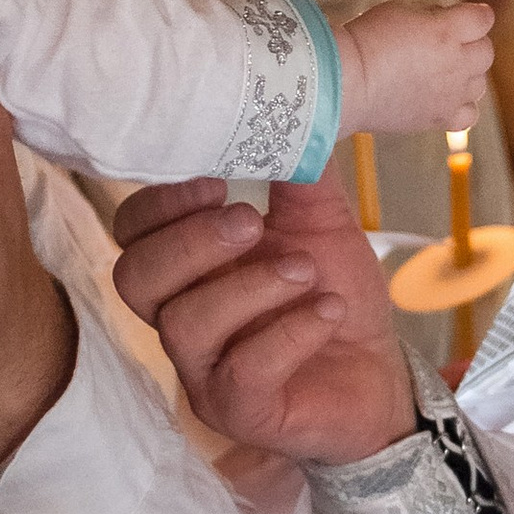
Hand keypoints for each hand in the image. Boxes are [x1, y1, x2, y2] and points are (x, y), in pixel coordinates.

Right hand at [112, 165, 416, 466]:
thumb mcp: (322, 223)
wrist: (382, 378)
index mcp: (190, 269)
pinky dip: (289, 333)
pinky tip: (328, 312)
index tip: (215, 182)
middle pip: (134, 280)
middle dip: (191, 242)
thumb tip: (293, 101)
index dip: (160, 206)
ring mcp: (205, 372)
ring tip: (307, 272)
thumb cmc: (334, 298)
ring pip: (184, 326)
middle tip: (252, 223)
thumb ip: (299, 171)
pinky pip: (242, 372)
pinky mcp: (241, 412)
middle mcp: (182, 319)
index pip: (131, 236)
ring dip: (248, 287)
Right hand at [338, 0, 495, 137]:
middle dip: (469, 44)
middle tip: (441, 45)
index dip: (473, 15)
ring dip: (466, 74)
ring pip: (480, 83)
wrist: (346, 82)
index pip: (484, 18)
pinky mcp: (441, 117)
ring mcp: (452, 93)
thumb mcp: (400, 10)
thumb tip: (445, 24)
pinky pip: (470, 114)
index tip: (458, 17)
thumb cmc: (365, 40)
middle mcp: (457, 63)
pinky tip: (443, 98)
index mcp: (448, 30)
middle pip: (486, 51)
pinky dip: (462, 106)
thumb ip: (432, 17)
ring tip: (439, 72)